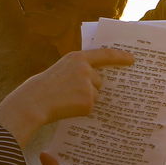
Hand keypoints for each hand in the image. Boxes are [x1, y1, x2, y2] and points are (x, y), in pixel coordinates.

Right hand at [0, 47, 134, 145]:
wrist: (33, 102)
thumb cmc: (45, 87)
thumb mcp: (62, 70)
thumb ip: (79, 70)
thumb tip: (100, 80)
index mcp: (77, 57)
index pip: (105, 54)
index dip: (120, 57)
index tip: (132, 59)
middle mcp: (85, 69)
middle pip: (99, 80)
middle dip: (90, 87)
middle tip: (71, 92)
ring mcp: (87, 85)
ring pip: (96, 94)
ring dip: (86, 99)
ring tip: (65, 99)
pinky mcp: (88, 101)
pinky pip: (92, 107)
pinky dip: (82, 109)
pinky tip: (68, 107)